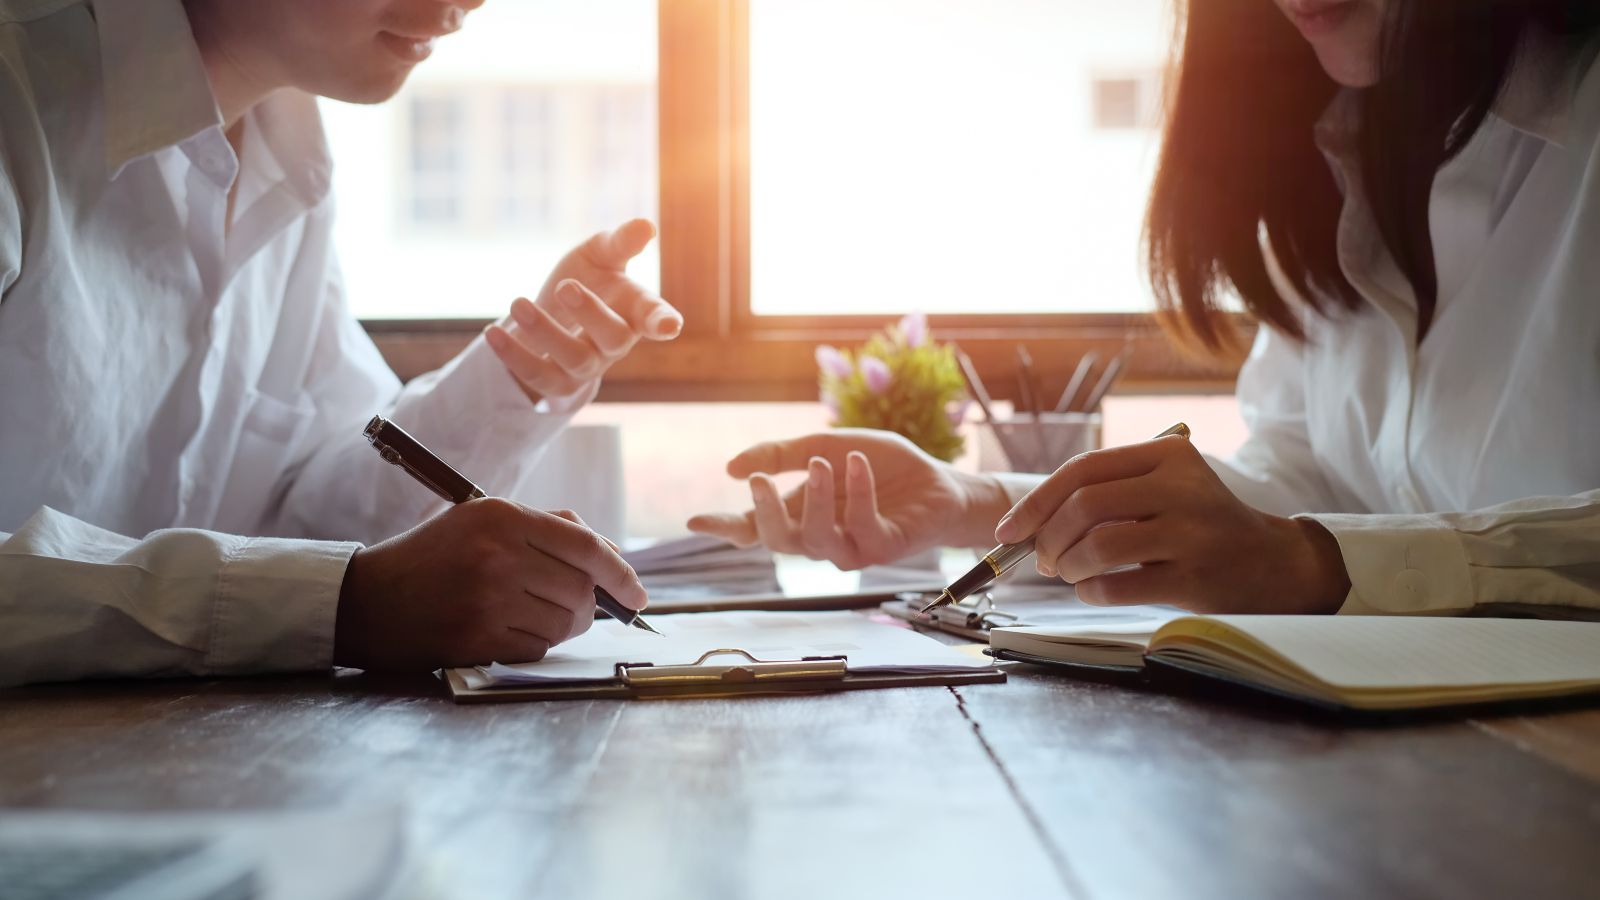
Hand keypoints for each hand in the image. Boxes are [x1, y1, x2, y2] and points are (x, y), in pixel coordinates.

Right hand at [333, 499, 646, 670]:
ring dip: (564, 626)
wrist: (367, 600)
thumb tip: (610, 553)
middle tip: (578, 607)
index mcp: (501, 516)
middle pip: (581, 589)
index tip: (639, 594)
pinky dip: (536, 643)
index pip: (585, 545)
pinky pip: (538, 647)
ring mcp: (486, 599)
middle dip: (591, 605)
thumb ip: (546, 527)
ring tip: (535, 615)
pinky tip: (508, 629)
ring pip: (565, 623)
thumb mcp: (481, 520)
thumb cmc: (434, 557)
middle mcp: (497, 554)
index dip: (622, 572)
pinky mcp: (476, 638)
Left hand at [484, 218, 683, 401]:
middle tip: (565, 286)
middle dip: (591, 314)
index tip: (668, 327)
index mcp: (633, 310)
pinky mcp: (556, 383)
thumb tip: (645, 225)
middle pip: (614, 338)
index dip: (662, 322)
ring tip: (517, 303)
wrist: (551, 313)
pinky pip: (538, 377)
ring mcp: (588, 366)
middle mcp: (615, 343)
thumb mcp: (599, 254)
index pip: (654, 317)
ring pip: (575, 358)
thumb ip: (620, 242)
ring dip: (546, 332)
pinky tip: (492, 332)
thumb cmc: (586, 278)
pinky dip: (514, 356)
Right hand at [686, 429, 1010, 569]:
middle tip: (758, 479)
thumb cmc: (880, 466)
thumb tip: (731, 467)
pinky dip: (858, 493)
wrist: (937, 480)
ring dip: (815, 499)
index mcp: (798, 513)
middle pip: (776, 541)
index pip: (753, 529)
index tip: (694, 521)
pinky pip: (862, 528)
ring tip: (822, 463)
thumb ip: (780, 454)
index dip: (723, 528)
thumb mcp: (824, 445)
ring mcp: (849, 547)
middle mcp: (818, 536)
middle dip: (764, 512)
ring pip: (815, 539)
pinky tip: (855, 464)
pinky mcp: (883, 548)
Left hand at [994, 435, 1349, 612]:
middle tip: (1042, 560)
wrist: (1272, 565)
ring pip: (1098, 546)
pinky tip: (1093, 590)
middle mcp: (1182, 487)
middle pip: (1084, 506)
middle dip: (1048, 539)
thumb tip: (1026, 523)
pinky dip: (1091, 591)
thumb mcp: (1166, 487)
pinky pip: (1118, 586)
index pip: (1083, 468)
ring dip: (1068, 567)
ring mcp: (1192, 533)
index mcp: (1168, 455)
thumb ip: (1107, 493)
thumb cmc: (1198, 526)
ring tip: (1068, 574)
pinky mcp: (1195, 578)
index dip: (1036, 501)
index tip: (1008, 530)